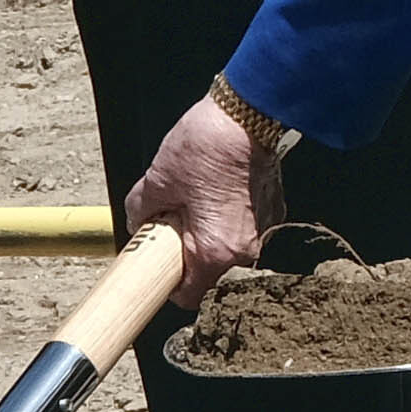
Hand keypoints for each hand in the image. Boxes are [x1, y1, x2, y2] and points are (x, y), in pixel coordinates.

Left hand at [121, 92, 277, 291]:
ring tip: (197, 203)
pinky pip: (244, 229)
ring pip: (227, 250)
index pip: (190, 296)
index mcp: (216, 250)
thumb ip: (140, 211)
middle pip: (210, 273)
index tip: (160, 269)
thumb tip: (137, 222)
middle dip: (189, 255)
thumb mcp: (158, 179)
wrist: (248, 115)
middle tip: (174, 227)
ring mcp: (264, 231)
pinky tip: (217, 193)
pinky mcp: (273, 212)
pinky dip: (228, 220)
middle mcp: (246, 250)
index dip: (170, 285)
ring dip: (210, 236)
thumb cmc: (207, 146)